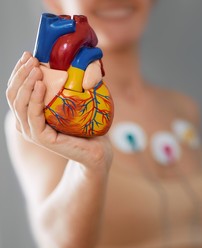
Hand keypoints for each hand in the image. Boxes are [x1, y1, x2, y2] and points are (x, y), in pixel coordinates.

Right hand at [6, 52, 112, 171]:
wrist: (96, 148)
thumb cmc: (85, 125)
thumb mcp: (70, 101)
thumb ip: (60, 87)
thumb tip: (62, 60)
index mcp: (30, 114)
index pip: (16, 90)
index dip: (19, 71)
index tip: (29, 54)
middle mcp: (26, 123)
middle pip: (14, 94)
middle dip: (20, 73)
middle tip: (31, 57)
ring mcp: (32, 131)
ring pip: (19, 103)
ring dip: (26, 81)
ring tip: (36, 67)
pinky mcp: (42, 138)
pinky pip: (32, 114)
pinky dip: (34, 97)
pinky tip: (41, 83)